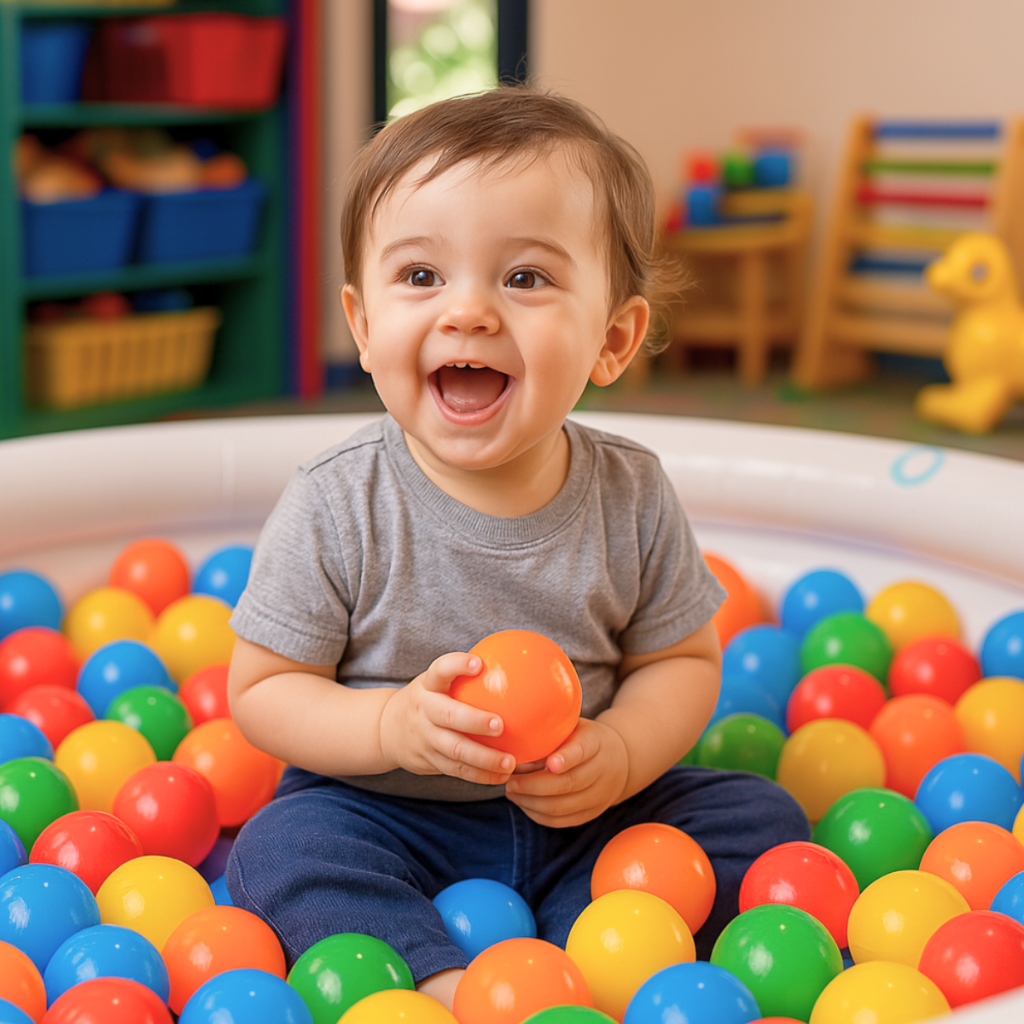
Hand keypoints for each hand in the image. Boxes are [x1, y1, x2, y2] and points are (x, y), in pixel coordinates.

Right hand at [379, 652, 516, 784]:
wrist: (387, 729)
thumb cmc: (430, 699)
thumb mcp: (438, 683)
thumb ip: (466, 677)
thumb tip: (517, 665)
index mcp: (428, 686)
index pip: (440, 670)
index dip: (456, 665)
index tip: (478, 664)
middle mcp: (424, 711)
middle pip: (448, 715)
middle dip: (473, 721)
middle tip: (500, 725)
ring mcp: (425, 738)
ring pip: (454, 750)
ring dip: (484, 758)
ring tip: (509, 762)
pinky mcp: (429, 761)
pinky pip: (456, 770)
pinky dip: (480, 775)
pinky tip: (502, 776)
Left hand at [503, 718, 628, 826]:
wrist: (618, 760)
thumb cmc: (582, 738)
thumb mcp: (573, 726)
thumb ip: (551, 731)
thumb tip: (514, 742)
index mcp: (595, 742)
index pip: (582, 751)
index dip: (566, 758)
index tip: (549, 763)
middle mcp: (601, 770)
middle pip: (568, 783)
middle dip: (534, 785)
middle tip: (510, 780)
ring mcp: (598, 796)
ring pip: (561, 806)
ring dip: (531, 802)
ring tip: (511, 791)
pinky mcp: (590, 814)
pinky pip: (561, 820)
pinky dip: (537, 814)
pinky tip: (523, 803)